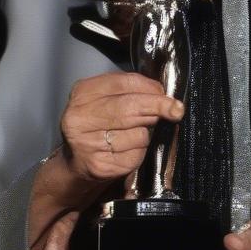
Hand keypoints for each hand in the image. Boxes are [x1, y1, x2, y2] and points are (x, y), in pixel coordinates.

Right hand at [26, 72, 186, 249]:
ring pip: (138, 134)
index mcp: (82, 93)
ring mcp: (87, 143)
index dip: (151, 89)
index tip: (170, 96)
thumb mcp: (107, 99)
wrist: (76, 162)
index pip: (124, 83)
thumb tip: (166, 98)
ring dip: (146, 134)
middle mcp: (80, 118)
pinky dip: (140, 152)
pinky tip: (127, 151)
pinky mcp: (99, 166)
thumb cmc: (97, 126)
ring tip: (133, 135)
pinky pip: (136, 155)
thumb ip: (132, 92)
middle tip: (174, 111)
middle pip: (130, 108)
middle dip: (158, 108)